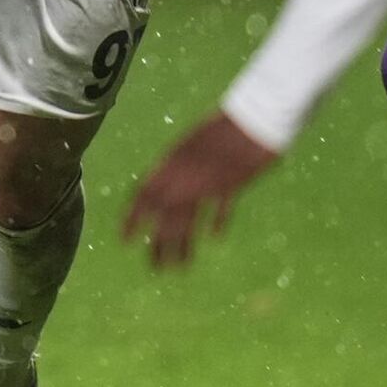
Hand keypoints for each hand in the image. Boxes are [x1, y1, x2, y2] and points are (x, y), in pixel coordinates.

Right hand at [121, 110, 279, 267]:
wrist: (261, 118)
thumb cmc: (228, 139)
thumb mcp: (195, 166)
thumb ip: (173, 188)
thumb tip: (148, 210)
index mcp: (173, 168)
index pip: (146, 197)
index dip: (133, 219)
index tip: (125, 241)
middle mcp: (187, 174)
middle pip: (169, 213)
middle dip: (160, 241)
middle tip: (156, 268)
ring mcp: (209, 177)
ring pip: (192, 214)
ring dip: (185, 239)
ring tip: (182, 266)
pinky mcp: (233, 179)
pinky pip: (220, 205)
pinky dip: (217, 220)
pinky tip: (215, 237)